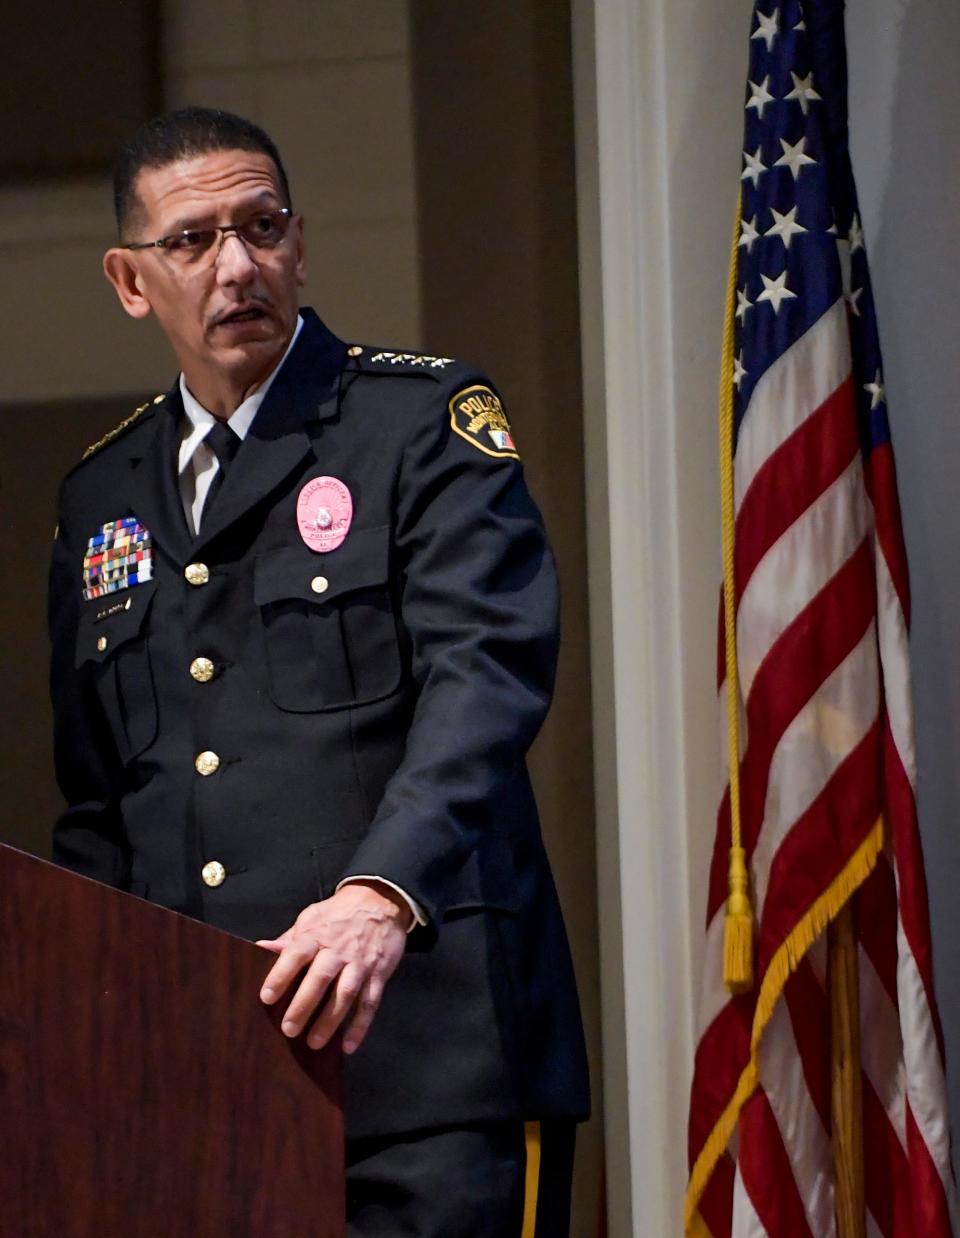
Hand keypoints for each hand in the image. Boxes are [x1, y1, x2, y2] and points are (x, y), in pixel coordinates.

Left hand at [256, 881, 409, 1054]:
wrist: (380, 901)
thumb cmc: (338, 915)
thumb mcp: (312, 919)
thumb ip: (289, 939)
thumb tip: (260, 948)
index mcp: (317, 936)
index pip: (296, 954)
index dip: (281, 974)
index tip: (266, 997)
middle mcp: (338, 950)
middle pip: (320, 978)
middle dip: (304, 1005)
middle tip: (288, 1030)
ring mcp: (360, 963)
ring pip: (345, 994)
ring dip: (330, 1020)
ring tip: (314, 1043)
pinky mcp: (379, 974)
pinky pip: (370, 1002)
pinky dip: (360, 1026)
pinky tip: (348, 1046)